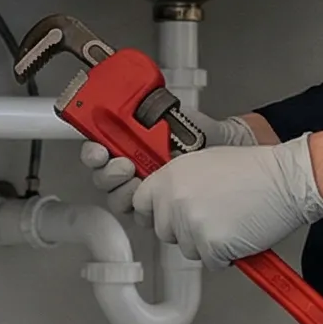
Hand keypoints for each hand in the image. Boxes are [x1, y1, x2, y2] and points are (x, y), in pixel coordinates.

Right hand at [77, 109, 255, 218]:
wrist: (230, 152)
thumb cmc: (204, 135)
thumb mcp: (173, 116)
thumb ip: (150, 113)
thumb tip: (136, 106)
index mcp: (128, 144)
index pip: (98, 151)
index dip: (93, 153)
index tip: (100, 151)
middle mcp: (131, 167)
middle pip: (102, 178)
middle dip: (109, 174)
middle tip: (126, 166)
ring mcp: (144, 190)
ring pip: (117, 199)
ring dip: (123, 192)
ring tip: (140, 181)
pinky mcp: (159, 210)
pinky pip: (142, 217)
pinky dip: (144, 211)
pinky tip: (155, 202)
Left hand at [137, 136, 322, 266]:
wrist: (285, 180)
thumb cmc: (254, 170)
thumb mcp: (204, 162)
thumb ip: (178, 181)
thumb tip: (165, 199)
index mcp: (169, 176)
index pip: (139, 204)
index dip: (155, 213)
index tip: (168, 215)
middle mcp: (174, 200)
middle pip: (164, 232)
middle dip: (185, 230)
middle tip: (214, 216)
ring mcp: (191, 224)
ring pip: (187, 250)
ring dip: (207, 244)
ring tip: (231, 221)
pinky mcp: (210, 246)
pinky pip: (211, 262)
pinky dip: (225, 255)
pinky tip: (240, 233)